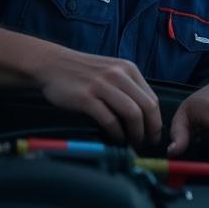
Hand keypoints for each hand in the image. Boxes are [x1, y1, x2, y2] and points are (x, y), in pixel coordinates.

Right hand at [35, 48, 161, 147]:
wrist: (52, 64)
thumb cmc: (82, 72)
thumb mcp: (111, 71)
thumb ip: (127, 87)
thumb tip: (145, 115)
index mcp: (128, 69)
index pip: (152, 98)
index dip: (156, 121)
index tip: (154, 134)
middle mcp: (118, 75)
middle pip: (146, 107)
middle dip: (150, 130)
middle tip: (147, 143)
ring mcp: (102, 85)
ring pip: (131, 113)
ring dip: (136, 133)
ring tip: (133, 143)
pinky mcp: (86, 98)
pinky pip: (109, 120)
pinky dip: (116, 133)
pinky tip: (116, 138)